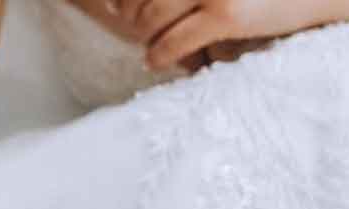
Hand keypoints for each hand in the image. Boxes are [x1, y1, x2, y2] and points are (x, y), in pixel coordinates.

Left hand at [93, 0, 335, 70]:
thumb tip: (123, 4)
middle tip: (138, 32)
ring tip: (150, 46)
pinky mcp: (227, 14)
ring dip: (144, 38)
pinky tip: (155, 62)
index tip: (121, 8)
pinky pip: (171, 42)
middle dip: (133, 17)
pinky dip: (158, 55)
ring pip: (149, 19)